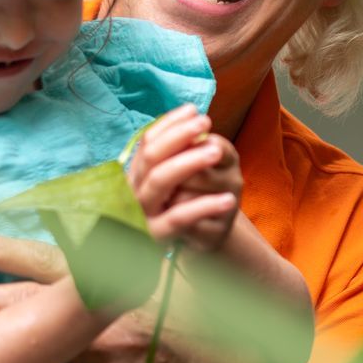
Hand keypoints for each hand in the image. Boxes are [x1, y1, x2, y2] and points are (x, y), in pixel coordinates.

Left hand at [0, 234, 241, 362]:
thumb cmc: (198, 325)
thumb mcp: (170, 280)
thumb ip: (137, 254)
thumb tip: (113, 222)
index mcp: (116, 280)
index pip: (50, 260)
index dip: (3, 252)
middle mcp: (105, 313)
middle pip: (28, 305)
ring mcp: (109, 353)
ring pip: (36, 352)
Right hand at [128, 105, 240, 252]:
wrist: (178, 251)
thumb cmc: (183, 208)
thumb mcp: (179, 180)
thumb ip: (180, 153)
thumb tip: (192, 116)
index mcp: (137, 174)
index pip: (147, 141)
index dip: (169, 124)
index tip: (193, 110)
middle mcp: (134, 190)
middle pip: (151, 156)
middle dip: (179, 136)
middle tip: (206, 122)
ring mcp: (142, 213)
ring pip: (160, 180)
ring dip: (188, 161)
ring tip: (216, 152)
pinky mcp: (156, 236)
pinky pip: (178, 217)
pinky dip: (204, 207)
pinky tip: (228, 200)